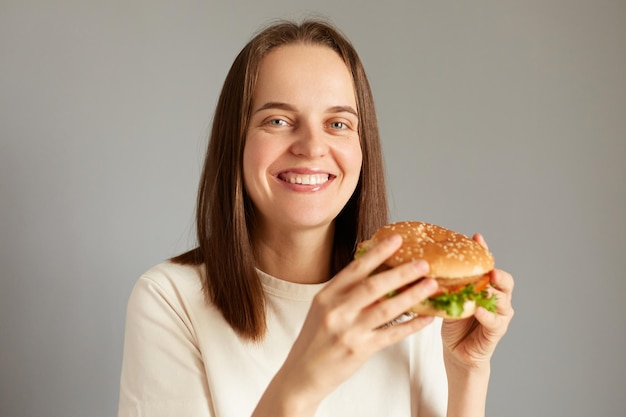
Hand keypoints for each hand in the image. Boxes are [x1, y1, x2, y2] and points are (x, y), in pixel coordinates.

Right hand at [260, 234, 438, 414]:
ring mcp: (348, 331)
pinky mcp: (360, 350)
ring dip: (411, 295)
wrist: (302, 375)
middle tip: (423, 263)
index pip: (355, 268)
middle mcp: (336, 310)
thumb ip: (344, 293)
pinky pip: (392, 334)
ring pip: (386, 308)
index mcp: (326, 295)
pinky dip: (411, 325)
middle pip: (374, 285)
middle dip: (402, 272)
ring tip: (431, 284)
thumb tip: (375, 273)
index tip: (396, 240)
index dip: (378, 252)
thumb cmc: (314, 340)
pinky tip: (427, 318)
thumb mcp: (322, 310)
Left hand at [441, 233, 514, 368]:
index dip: (484, 251)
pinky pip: (494, 321)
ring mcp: (499, 315)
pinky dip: (487, 315)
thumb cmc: (453, 319)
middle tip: (490, 270)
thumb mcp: (448, 295)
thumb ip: (446, 280)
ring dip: (494, 292)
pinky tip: (478, 309)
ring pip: (503, 300)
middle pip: (504, 281)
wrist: (457, 349)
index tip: (476, 237)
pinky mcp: (496, 331)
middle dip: (497, 273)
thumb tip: (425, 260)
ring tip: (488, 284)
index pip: (488, 265)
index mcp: (486, 285)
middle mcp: (497, 298)